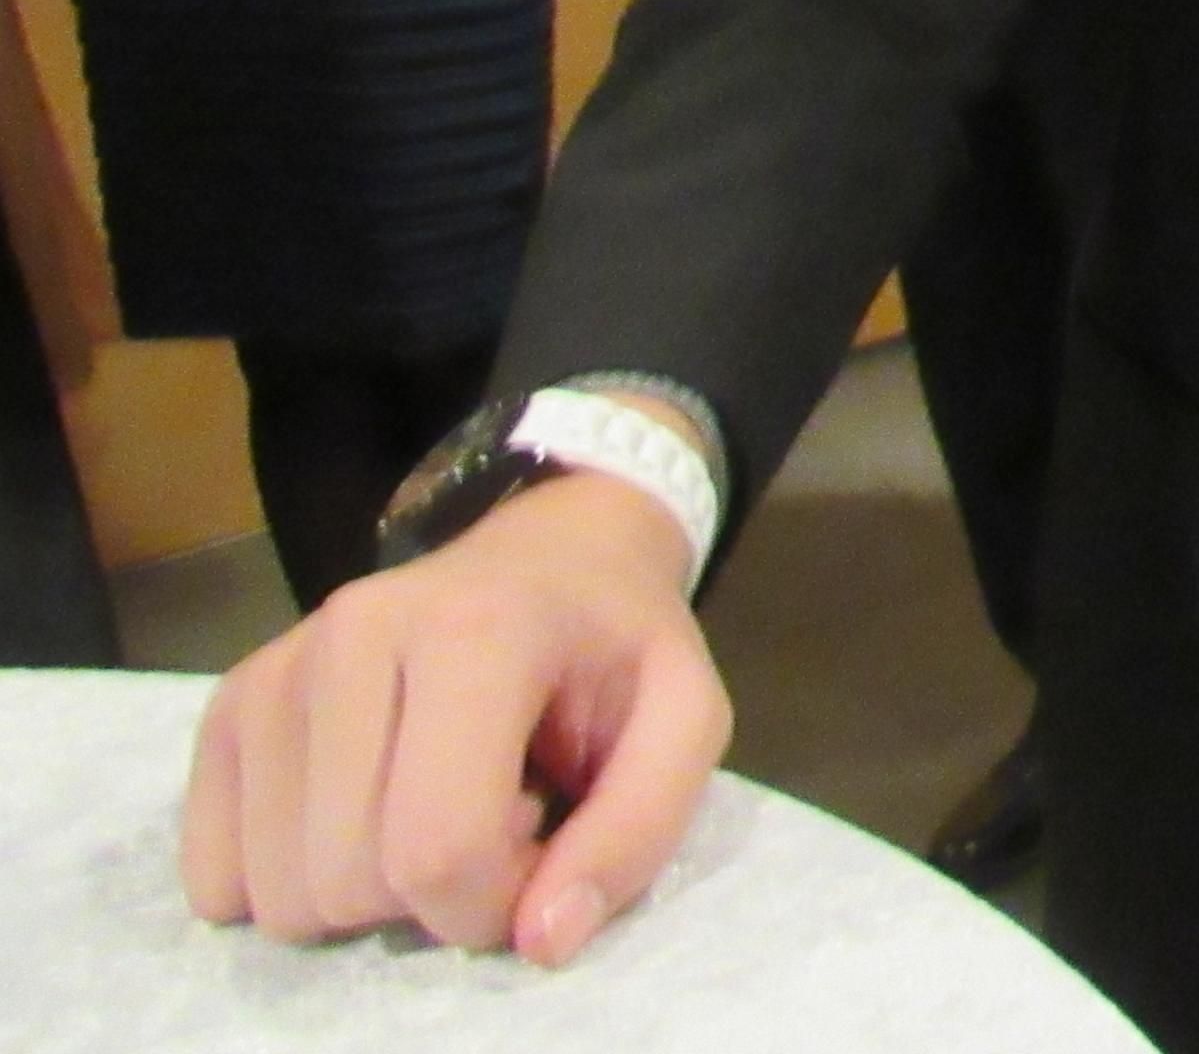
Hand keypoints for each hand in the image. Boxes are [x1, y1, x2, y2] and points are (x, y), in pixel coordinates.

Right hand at [180, 469, 726, 962]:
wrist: (550, 554)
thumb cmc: (615, 645)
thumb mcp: (684, 718)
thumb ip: (637, 831)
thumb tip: (540, 941)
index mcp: (476, 631)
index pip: (440, 848)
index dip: (496, 902)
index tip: (541, 849)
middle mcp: (353, 636)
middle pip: (352, 882)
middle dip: (435, 897)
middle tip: (497, 814)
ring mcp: (275, 671)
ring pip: (280, 895)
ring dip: (368, 892)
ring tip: (436, 801)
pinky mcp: (226, 707)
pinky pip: (217, 878)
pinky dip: (293, 880)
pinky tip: (365, 809)